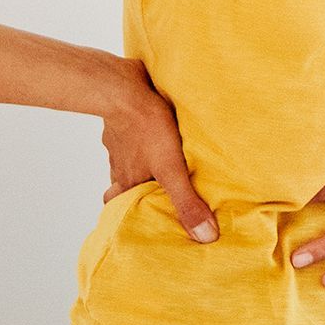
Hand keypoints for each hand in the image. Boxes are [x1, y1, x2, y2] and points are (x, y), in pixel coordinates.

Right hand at [100, 57, 218, 242]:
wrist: (124, 87)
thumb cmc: (147, 128)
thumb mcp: (171, 169)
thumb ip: (186, 202)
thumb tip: (205, 237)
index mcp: (127, 182)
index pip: (121, 208)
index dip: (131, 215)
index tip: (146, 219)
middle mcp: (119, 166)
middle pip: (122, 186)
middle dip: (138, 190)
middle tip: (157, 192)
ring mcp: (119, 143)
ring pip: (128, 161)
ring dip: (143, 163)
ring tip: (166, 163)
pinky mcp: (124, 121)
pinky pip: (132, 135)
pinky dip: (144, 137)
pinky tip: (159, 132)